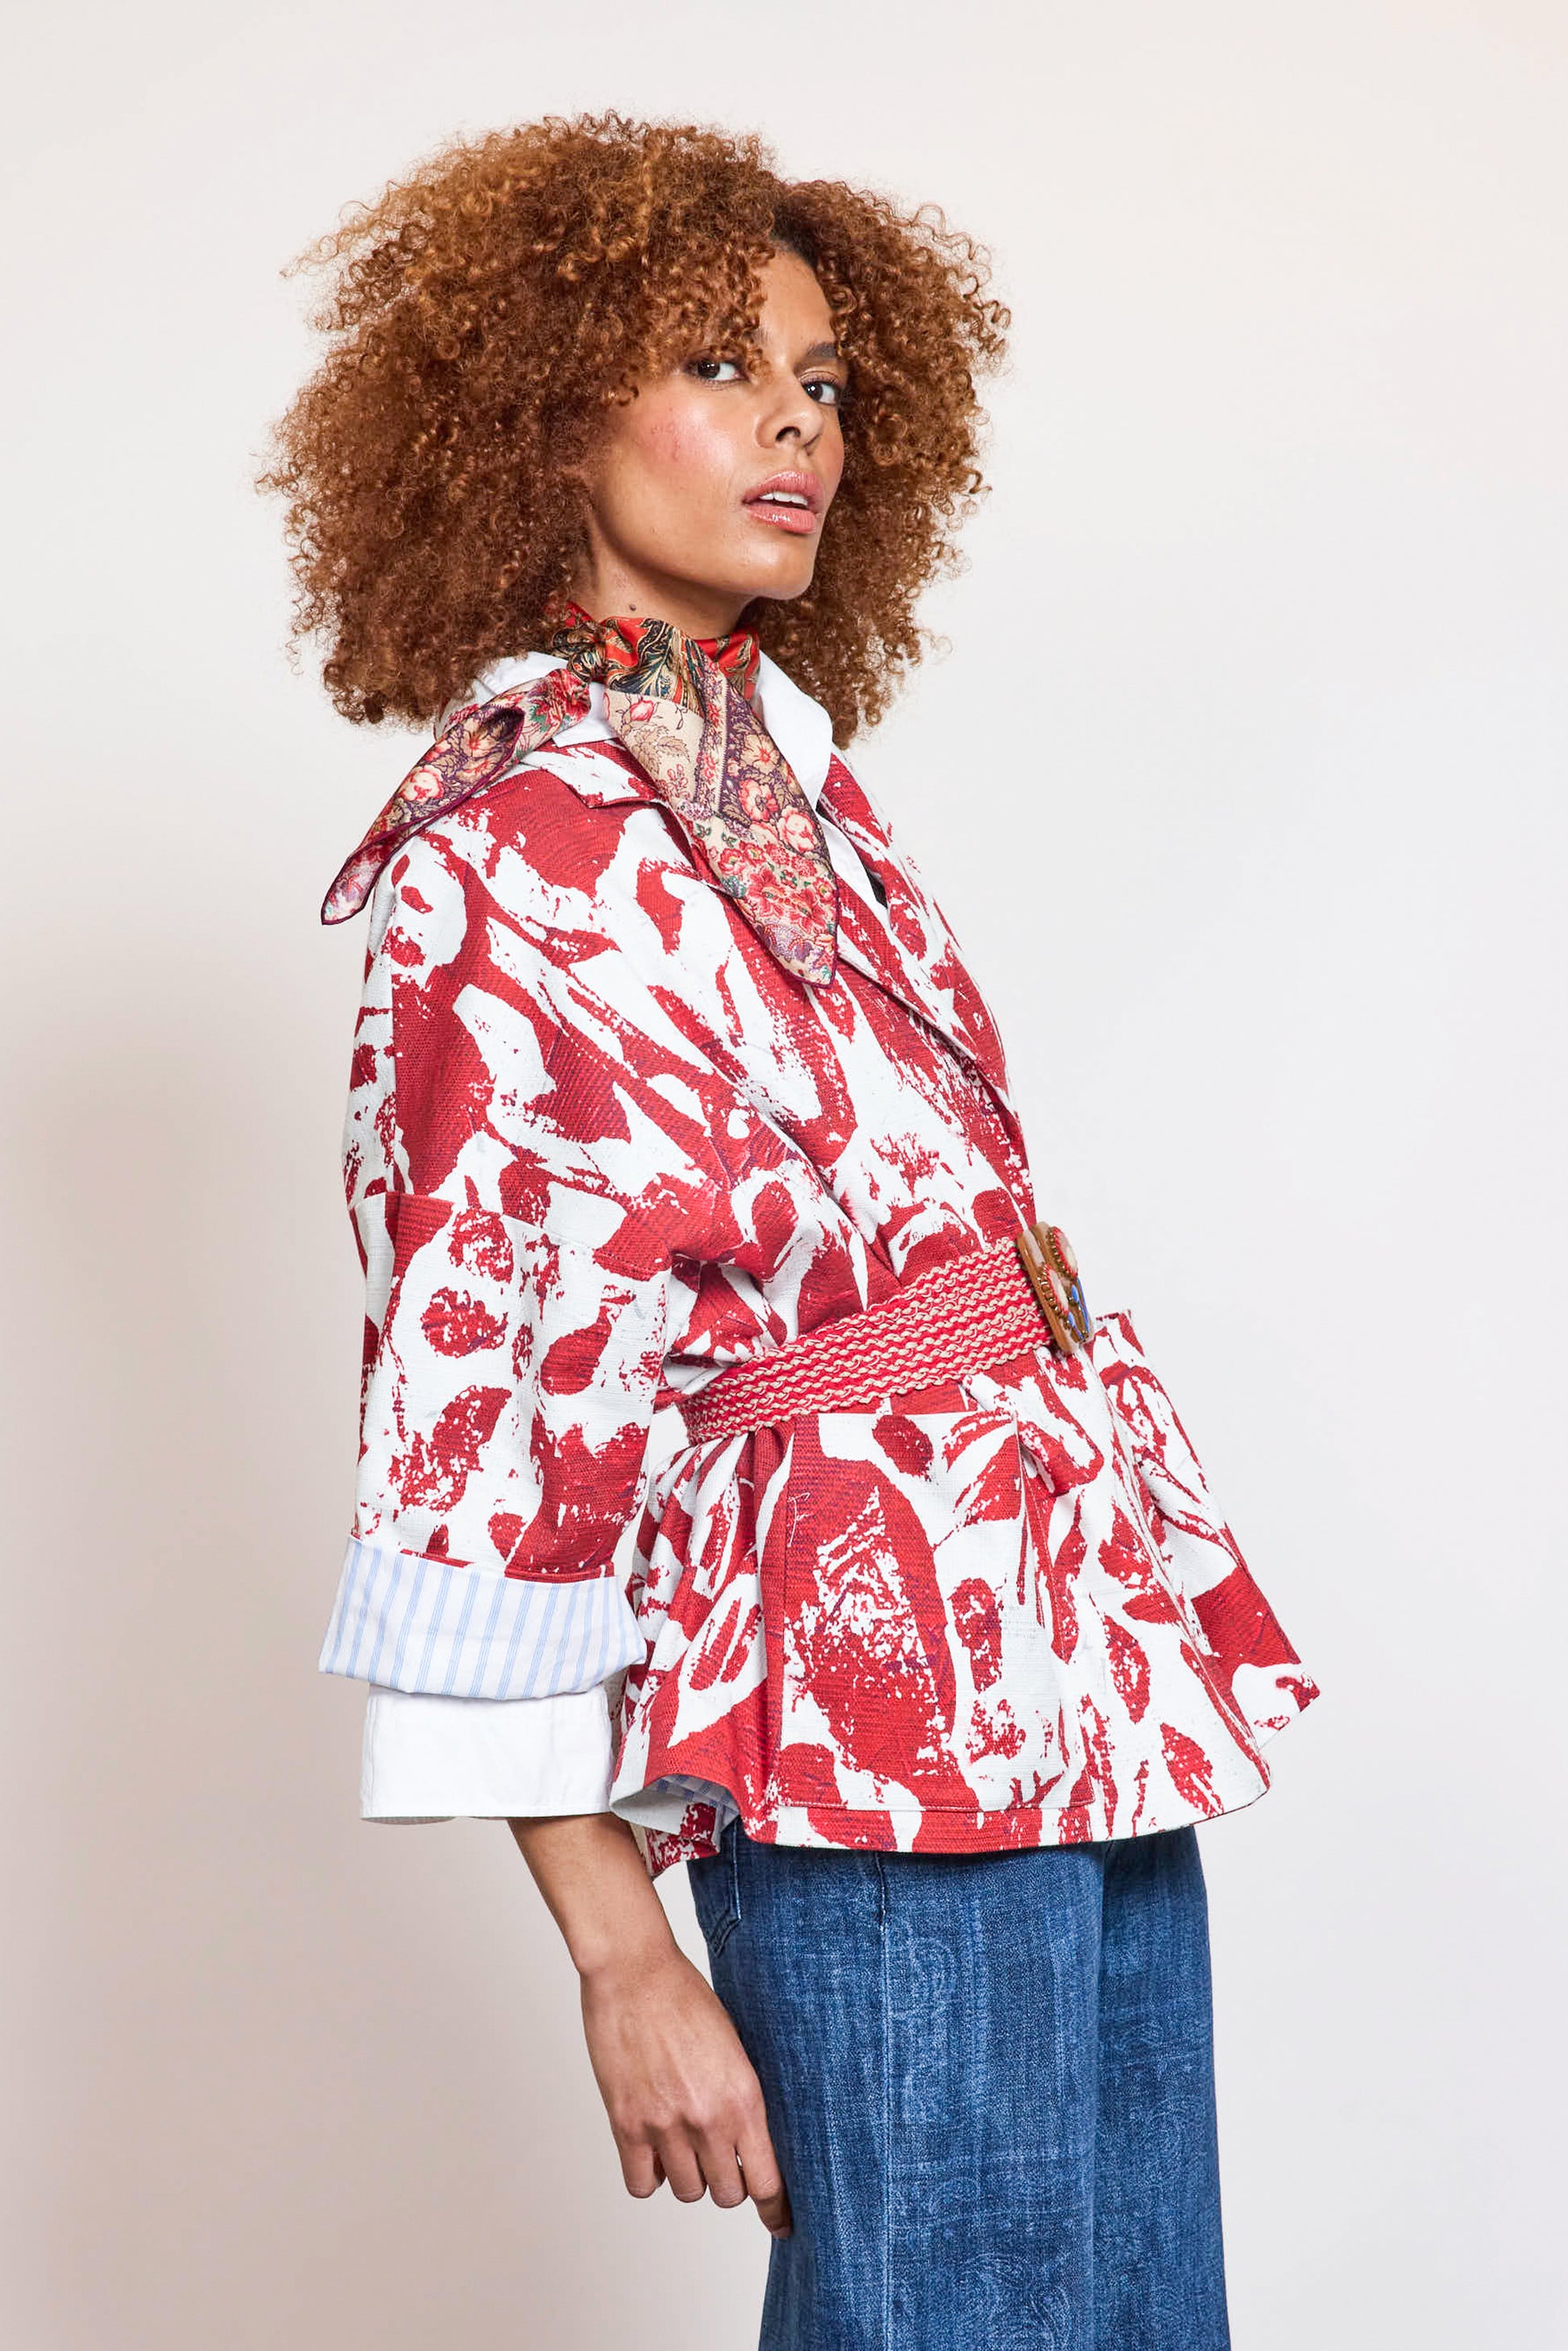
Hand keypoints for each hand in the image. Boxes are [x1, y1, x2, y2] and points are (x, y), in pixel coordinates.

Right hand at [580, 1938, 791, 2236]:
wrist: (634, 1971)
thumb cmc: (686, 1997)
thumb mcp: (736, 2047)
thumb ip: (743, 2099)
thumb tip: (752, 2144)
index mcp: (744, 2097)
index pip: (767, 2181)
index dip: (776, 2209)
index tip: (781, 2223)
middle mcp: (708, 2119)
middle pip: (728, 2194)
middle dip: (728, 2180)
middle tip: (720, 2156)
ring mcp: (665, 2125)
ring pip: (688, 2192)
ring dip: (689, 2174)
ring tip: (682, 2139)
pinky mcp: (627, 2125)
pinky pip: (643, 2185)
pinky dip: (650, 2173)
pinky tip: (653, 2147)